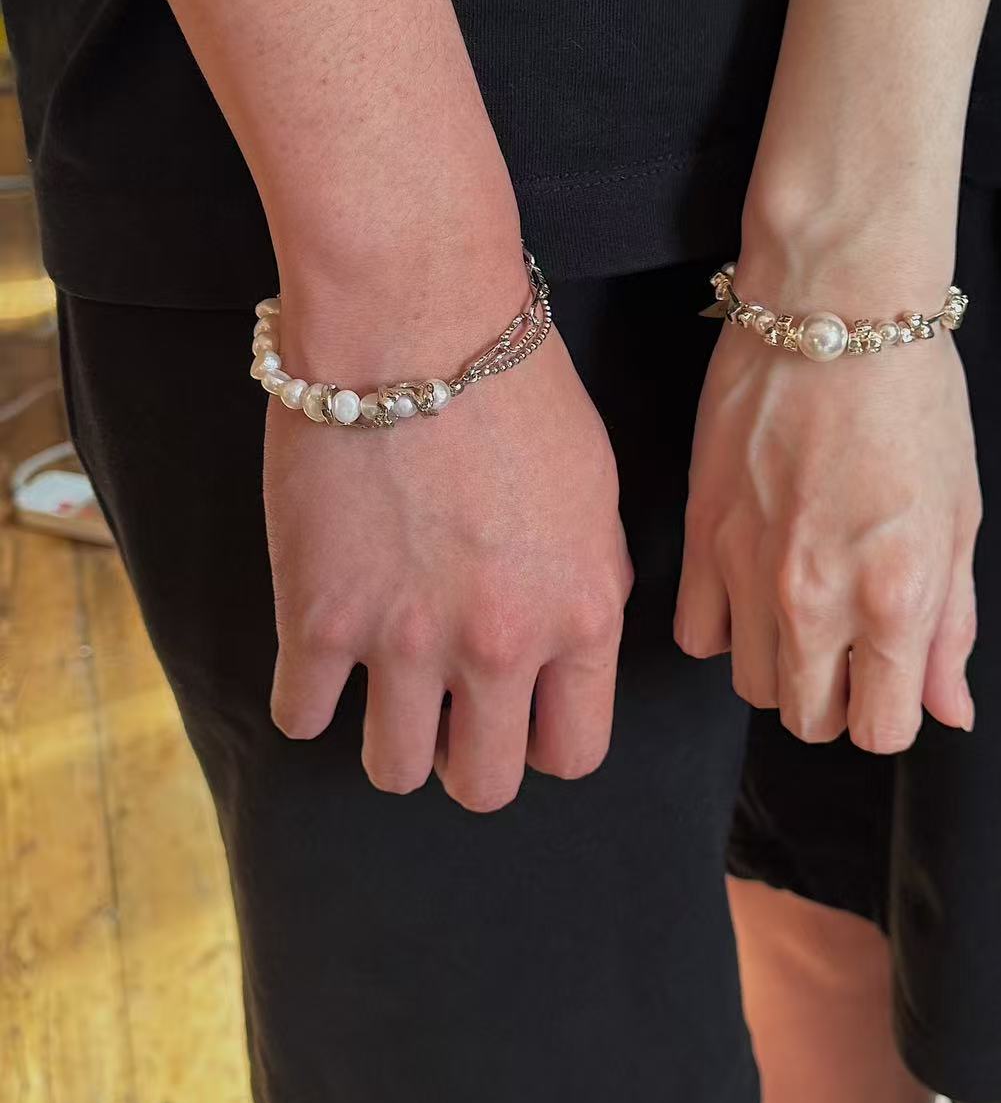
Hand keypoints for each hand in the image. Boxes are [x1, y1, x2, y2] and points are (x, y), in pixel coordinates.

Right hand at [264, 321, 631, 808]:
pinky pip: (303, 718)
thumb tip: (569, 636)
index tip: (519, 716)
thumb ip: (586, 581)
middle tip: (449, 712)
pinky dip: (309, 698)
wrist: (413, 318)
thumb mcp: (595, 490)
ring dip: (392, 739)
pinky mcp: (318, 619)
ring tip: (384, 683)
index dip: (544, 741)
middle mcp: (501, 646)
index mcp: (581, 614)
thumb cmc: (515, 384)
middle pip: (485, 784)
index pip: (575, 751)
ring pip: (395, 772)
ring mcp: (406, 642)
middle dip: (468, 758)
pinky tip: (320, 653)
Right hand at [674, 290, 979, 750]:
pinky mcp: (699, 533)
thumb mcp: (959, 515)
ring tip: (801, 608)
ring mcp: (748, 569)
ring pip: (750, 684)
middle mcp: (815, 598)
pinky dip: (725, 626)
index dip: (890, 710)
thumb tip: (950, 711)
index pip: (881, 729)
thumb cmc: (913, 397)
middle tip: (850, 641)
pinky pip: (696, 633)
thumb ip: (951, 627)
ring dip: (780, 665)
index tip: (890, 675)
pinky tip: (750, 586)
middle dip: (836, 697)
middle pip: (808, 720)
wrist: (833, 308)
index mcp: (895, 596)